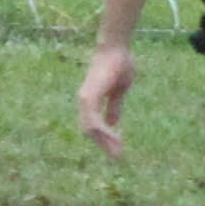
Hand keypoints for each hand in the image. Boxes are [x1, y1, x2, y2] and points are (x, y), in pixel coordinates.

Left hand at [77, 41, 133, 155]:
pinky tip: (114, 138)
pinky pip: (94, 120)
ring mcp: (86, 99)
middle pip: (90, 131)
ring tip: (118, 151)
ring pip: (90, 128)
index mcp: (92, 100)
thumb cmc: (118, 64)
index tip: (117, 149)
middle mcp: (85, 101)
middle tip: (118, 157)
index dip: (104, 138)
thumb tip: (112, 123)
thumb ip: (114, 106)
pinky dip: (103, 131)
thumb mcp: (119, 90)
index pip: (94, 125)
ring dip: (104, 141)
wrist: (116, 48)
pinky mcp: (90, 96)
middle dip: (104, 145)